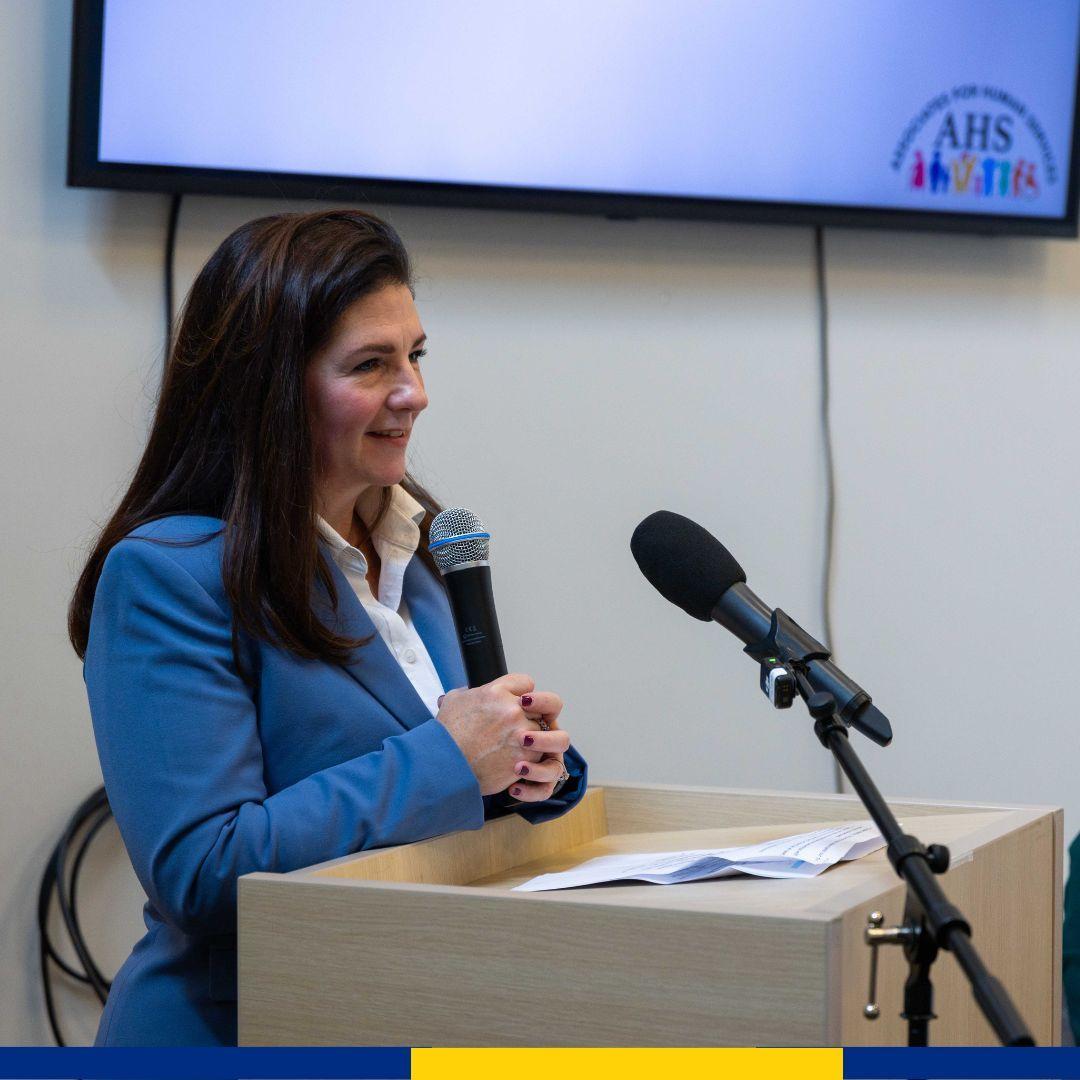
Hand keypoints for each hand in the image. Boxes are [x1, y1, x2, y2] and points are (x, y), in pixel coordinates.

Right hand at [435, 674, 567, 797]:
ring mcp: (522, 734)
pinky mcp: (526, 758)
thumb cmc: (446, 735)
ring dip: (539, 739)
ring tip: (526, 746)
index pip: (527, 683)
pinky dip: (531, 761)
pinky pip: (541, 756)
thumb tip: (469, 693)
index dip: (525, 693)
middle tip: (530, 723)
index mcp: (497, 692)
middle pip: (545, 705)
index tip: (521, 702)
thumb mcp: (455, 701)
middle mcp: (513, 710)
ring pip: (546, 731)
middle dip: (538, 714)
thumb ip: (468, 693)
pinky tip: (517, 764)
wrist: (444, 766)